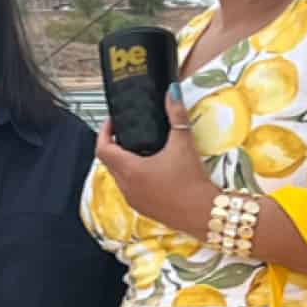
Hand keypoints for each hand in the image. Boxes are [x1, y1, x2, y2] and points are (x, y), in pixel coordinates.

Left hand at [95, 87, 217, 233]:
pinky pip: (129, 189)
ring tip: (139, 148)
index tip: (112, 122)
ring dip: (123, 162)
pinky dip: (133, 177)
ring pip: (118, 177)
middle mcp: (126, 187)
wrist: (204, 214)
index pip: (102, 149)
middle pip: (108, 162)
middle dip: (114, 145)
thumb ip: (176, 115)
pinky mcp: (143, 209)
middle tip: (126, 132)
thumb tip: (173, 92)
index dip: (104, 132)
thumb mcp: (183, 144)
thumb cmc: (192, 182)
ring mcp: (133, 200)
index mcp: (130, 170)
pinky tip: (150, 169)